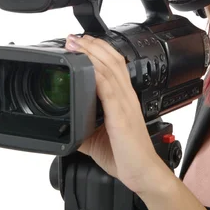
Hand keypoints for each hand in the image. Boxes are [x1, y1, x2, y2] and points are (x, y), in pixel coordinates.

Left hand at [65, 34, 166, 194]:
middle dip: (93, 45)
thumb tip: (66, 127)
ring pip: (111, 69)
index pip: (115, 66)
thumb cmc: (126, 156)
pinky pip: (109, 90)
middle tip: (74, 37)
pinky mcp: (121, 116)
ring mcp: (125, 105)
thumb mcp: (98, 138)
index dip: (99, 50)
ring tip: (77, 43)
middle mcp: (126, 98)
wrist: (143, 173)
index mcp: (123, 100)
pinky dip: (98, 76)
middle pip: (113, 60)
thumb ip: (83, 128)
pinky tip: (87, 67)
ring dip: (93, 54)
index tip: (82, 42)